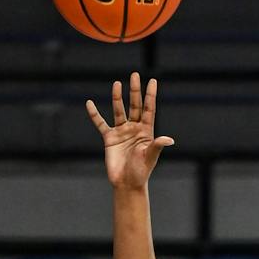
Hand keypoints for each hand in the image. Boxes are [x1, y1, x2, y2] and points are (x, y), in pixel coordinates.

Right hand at [86, 73, 174, 191]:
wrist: (126, 183)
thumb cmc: (141, 171)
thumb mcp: (150, 157)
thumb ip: (157, 146)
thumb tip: (169, 139)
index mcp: (146, 131)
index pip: (148, 109)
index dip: (150, 95)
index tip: (153, 80)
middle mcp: (134, 128)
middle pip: (134, 105)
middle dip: (134, 91)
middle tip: (134, 75)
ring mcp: (121, 132)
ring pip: (119, 110)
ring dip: (117, 98)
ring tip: (117, 83)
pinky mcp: (109, 138)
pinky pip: (100, 123)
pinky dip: (94, 114)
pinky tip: (89, 103)